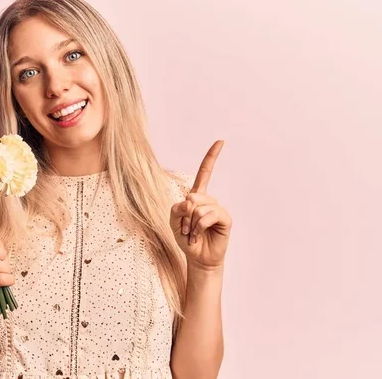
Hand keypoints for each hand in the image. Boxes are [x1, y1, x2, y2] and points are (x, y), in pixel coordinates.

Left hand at [170, 140, 232, 270]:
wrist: (197, 257)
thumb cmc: (186, 238)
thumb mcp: (173, 222)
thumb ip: (176, 208)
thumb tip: (191, 201)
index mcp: (196, 197)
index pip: (205, 173)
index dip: (212, 157)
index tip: (221, 141)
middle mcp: (209, 200)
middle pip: (193, 197)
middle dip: (184, 216)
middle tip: (186, 229)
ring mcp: (218, 208)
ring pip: (199, 208)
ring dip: (191, 224)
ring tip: (193, 233)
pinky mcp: (225, 219)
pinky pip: (208, 216)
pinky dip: (199, 226)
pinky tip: (200, 234)